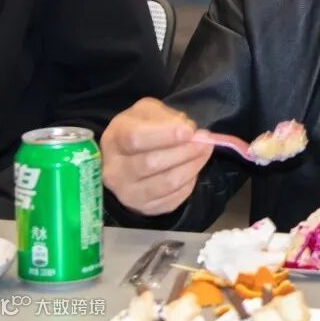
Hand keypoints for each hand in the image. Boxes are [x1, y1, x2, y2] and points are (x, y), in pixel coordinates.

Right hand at [100, 97, 212, 215]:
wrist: (129, 158)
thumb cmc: (141, 129)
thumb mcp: (148, 111)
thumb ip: (165, 116)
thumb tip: (187, 129)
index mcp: (114, 139)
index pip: (135, 139)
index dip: (165, 135)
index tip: (189, 131)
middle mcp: (115, 171)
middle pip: (151, 163)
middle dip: (185, 151)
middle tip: (205, 140)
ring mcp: (127, 193)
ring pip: (166, 184)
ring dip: (192, 166)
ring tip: (205, 151)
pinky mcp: (143, 209)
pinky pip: (173, 200)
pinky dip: (189, 183)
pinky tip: (193, 169)